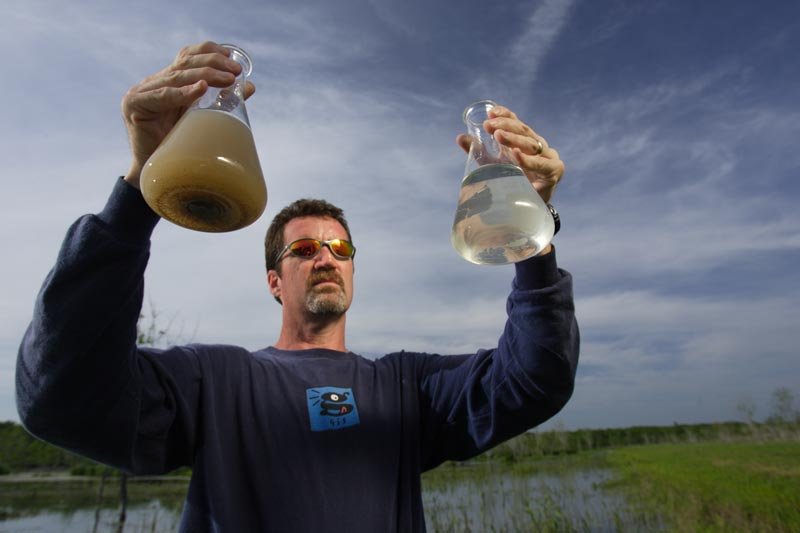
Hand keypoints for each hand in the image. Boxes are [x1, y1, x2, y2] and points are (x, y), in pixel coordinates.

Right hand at [121, 41, 255, 187]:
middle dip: (213, 64)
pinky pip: (162, 96)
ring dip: (204, 76)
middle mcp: (153, 82)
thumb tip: (250, 86)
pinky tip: (200, 89)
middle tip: (235, 72)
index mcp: (168, 81)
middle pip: (184, 64)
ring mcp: (141, 92)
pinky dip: (183, 93)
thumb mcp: (202, 116)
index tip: (233, 59)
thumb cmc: (181, 145)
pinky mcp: (134, 105)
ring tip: (227, 79)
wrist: (158, 172)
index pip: (187, 56)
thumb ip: (220, 100)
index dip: (209, 52)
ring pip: (176, 77)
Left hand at [456, 105, 563, 203]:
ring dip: (514, 139)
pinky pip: (541, 164)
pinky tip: (516, 155)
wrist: (529, 207)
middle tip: (489, 125)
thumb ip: (479, 151)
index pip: (517, 122)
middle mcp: (539, 145)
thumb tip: (460, 137)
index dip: (505, 115)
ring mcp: (549, 157)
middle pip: (523, 130)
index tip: (490, 112)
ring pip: (531, 144)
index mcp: (526, 140)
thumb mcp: (494, 164)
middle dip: (505, 125)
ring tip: (498, 135)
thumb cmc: (513, 181)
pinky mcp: (554, 171)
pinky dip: (527, 160)